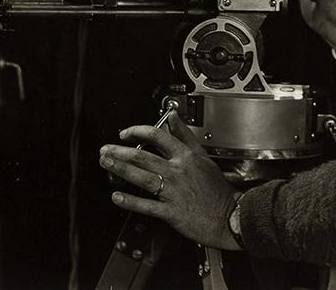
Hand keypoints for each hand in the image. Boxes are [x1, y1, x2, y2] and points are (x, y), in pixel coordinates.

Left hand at [100, 111, 240, 250]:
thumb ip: (185, 136)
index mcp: (186, 156)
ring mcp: (174, 191)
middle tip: (105, 150)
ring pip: (142, 177)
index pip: (158, 136)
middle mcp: (178, 171)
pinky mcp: (171, 212)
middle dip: (120, 152)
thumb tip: (174, 118)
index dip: (138, 132)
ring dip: (121, 170)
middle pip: (143, 157)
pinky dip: (131, 201)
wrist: (229, 217)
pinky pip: (147, 205)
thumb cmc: (217, 189)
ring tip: (107, 164)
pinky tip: (117, 196)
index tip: (125, 133)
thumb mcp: (203, 156)